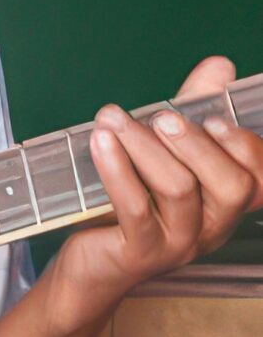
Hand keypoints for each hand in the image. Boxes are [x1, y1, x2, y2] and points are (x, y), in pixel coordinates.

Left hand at [44, 55, 262, 333]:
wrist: (90, 269)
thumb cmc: (129, 209)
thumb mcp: (162, 156)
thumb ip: (191, 113)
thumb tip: (220, 66)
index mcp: (224, 205)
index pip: (258, 177)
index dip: (244, 145)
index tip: (213, 116)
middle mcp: (212, 229)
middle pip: (231, 185)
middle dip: (197, 143)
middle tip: (161, 116)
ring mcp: (179, 245)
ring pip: (180, 190)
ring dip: (145, 147)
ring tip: (112, 119)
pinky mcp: (140, 255)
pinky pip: (135, 208)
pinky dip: (118, 169)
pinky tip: (100, 143)